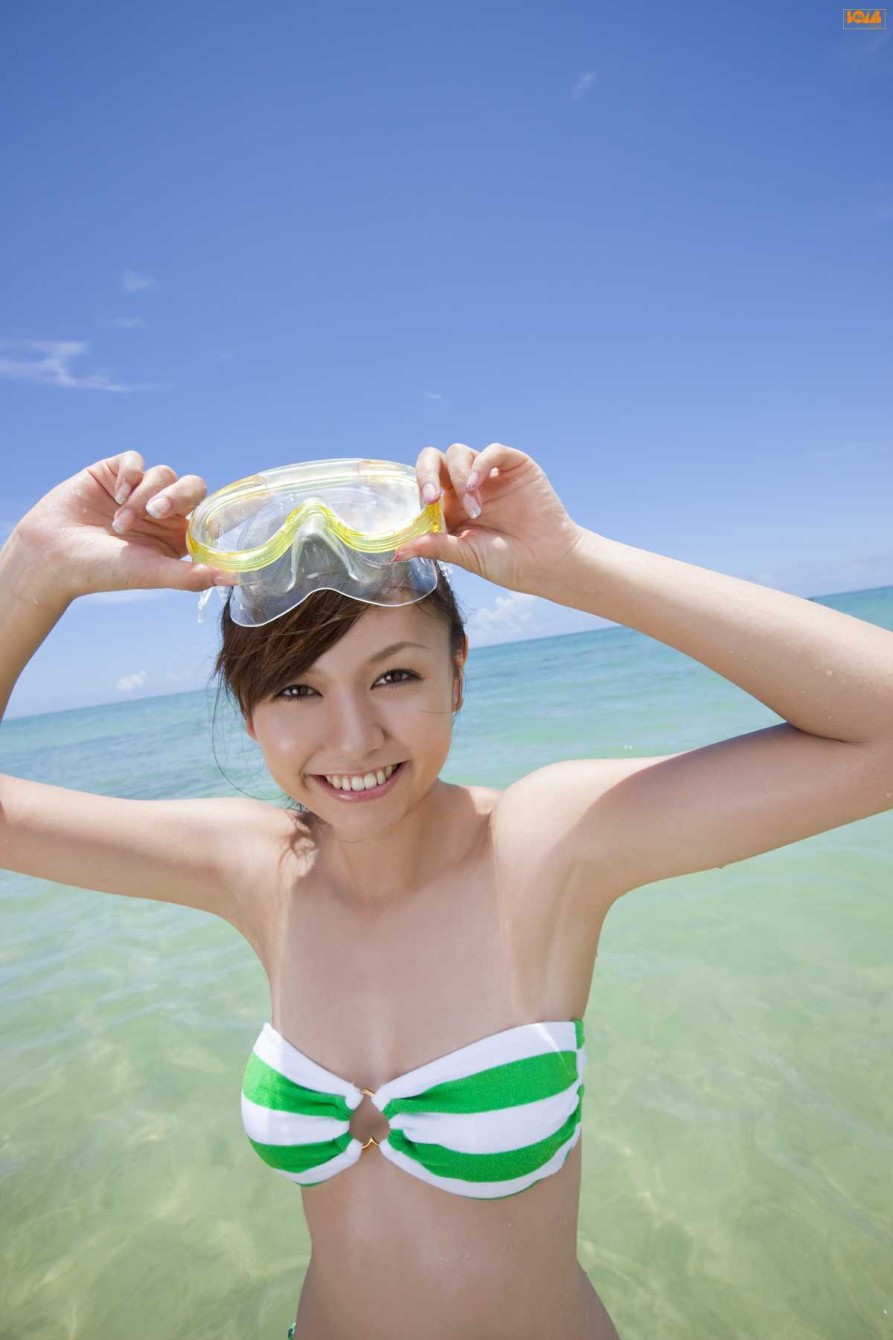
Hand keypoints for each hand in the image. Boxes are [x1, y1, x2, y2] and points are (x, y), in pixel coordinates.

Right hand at [13, 451, 237, 600]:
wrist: (52, 554)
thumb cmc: (102, 571)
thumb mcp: (151, 573)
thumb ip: (191, 575)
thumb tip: (234, 579)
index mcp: (177, 537)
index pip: (210, 515)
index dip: (216, 512)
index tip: (224, 510)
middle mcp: (162, 513)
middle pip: (192, 487)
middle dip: (176, 495)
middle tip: (156, 511)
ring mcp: (139, 491)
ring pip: (164, 474)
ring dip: (142, 495)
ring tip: (119, 522)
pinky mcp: (115, 473)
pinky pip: (136, 460)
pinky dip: (129, 475)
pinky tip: (114, 494)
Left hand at [394, 442, 583, 593]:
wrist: (547, 562)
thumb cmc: (507, 562)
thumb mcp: (466, 556)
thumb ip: (436, 547)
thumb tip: (397, 551)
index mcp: (449, 507)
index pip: (423, 484)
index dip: (417, 490)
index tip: (422, 508)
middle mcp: (465, 486)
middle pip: (434, 460)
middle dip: (426, 473)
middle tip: (431, 498)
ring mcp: (490, 475)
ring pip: (459, 452)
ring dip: (459, 477)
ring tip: (473, 507)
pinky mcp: (514, 466)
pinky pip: (493, 450)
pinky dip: (481, 462)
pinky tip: (478, 485)